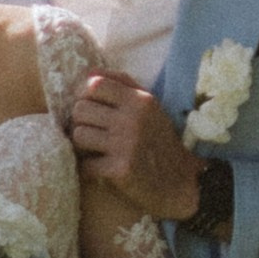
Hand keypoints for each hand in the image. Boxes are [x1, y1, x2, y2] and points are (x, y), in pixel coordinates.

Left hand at [68, 68, 201, 220]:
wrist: (180, 184)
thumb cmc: (160, 141)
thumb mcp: (150, 106)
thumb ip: (122, 85)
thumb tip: (88, 73)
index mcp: (140, 100)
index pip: (94, 84)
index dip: (85, 96)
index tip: (91, 109)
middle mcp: (133, 119)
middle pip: (80, 109)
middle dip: (81, 122)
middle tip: (92, 132)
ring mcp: (126, 145)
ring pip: (78, 135)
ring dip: (82, 146)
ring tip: (95, 150)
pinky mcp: (120, 170)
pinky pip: (85, 164)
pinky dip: (89, 169)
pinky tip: (101, 169)